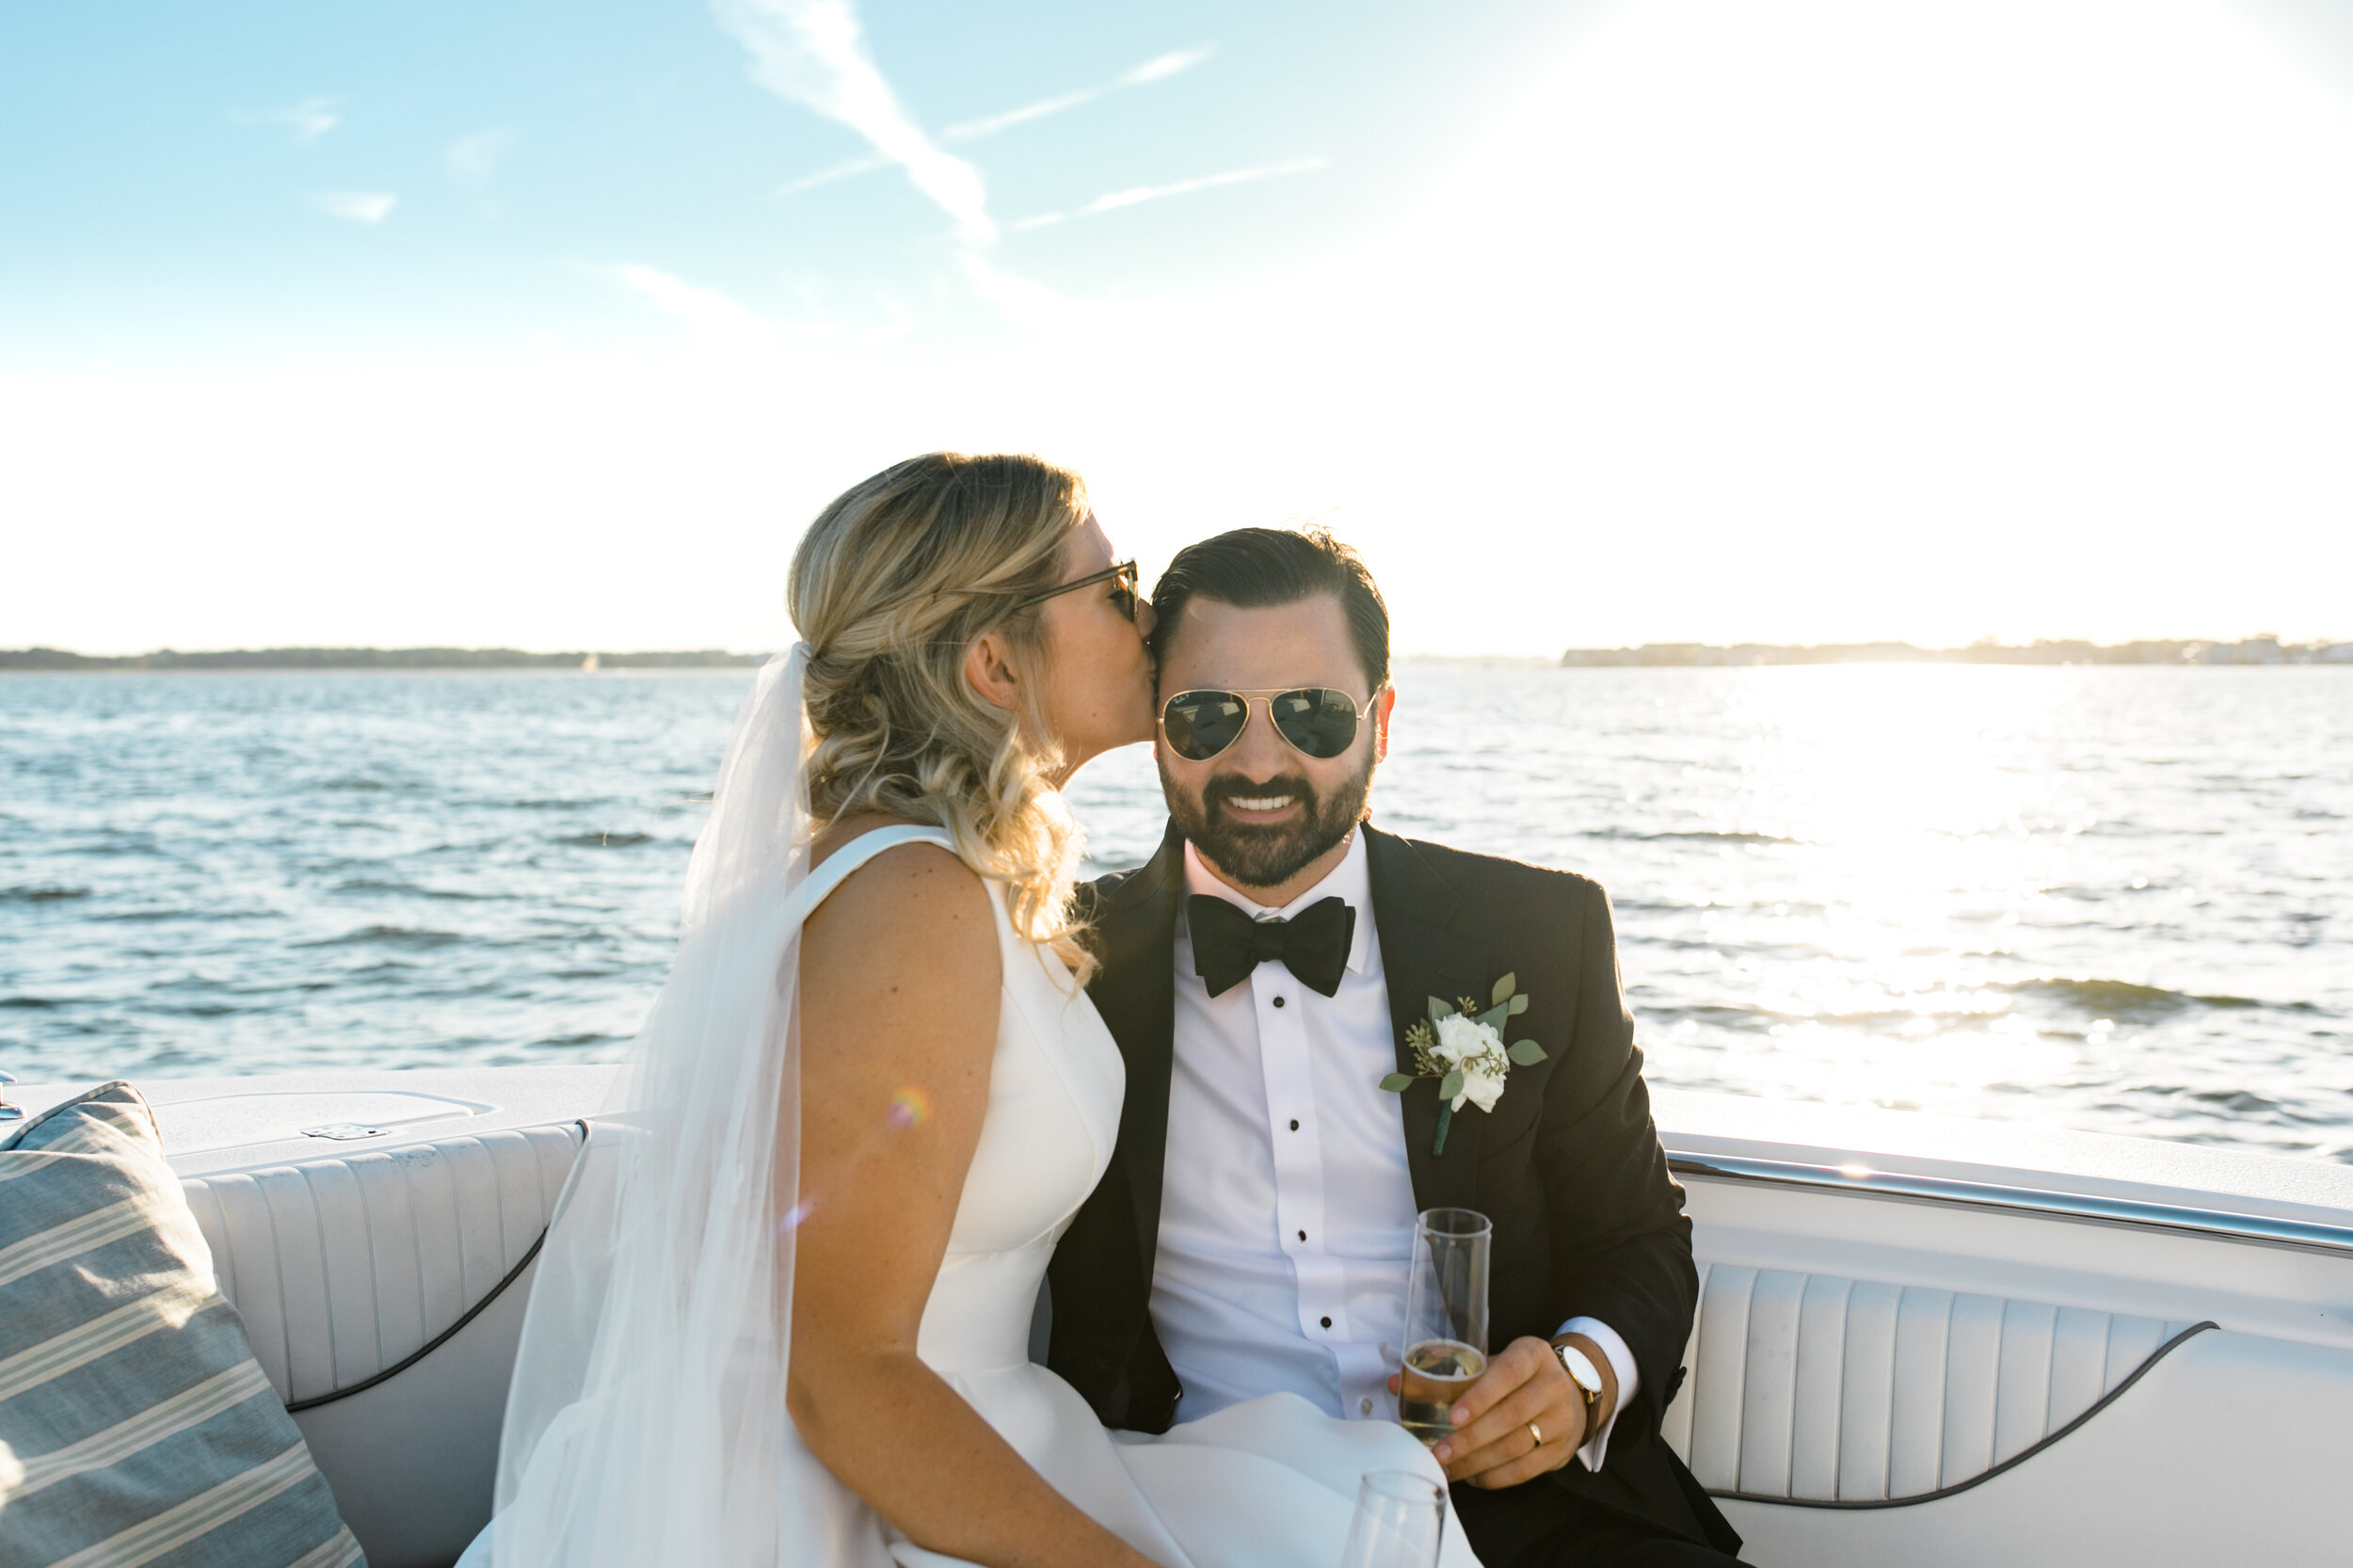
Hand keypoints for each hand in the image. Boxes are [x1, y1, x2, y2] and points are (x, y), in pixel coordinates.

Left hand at [1385, 1335, 1613, 1488]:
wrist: (1574, 1390)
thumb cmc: (1520, 1375)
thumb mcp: (1494, 1362)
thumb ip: (1449, 1374)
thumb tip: (1396, 1384)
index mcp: (1533, 1355)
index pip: (1508, 1372)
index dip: (1480, 1395)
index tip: (1452, 1415)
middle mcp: (1553, 1386)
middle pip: (1511, 1416)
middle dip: (1470, 1438)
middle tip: (1438, 1452)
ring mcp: (1561, 1420)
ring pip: (1517, 1446)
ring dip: (1477, 1461)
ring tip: (1448, 1467)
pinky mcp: (1561, 1450)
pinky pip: (1526, 1470)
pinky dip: (1495, 1477)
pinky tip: (1472, 1477)